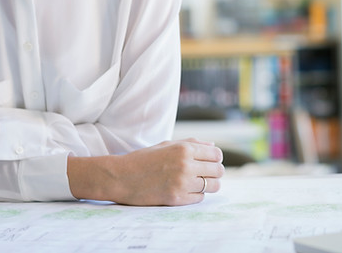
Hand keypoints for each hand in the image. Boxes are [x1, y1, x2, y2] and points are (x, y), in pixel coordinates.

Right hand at [68, 138, 224, 205]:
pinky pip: (200, 198)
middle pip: (218, 171)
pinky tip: (185, 189)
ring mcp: (182, 183)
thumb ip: (190, 143)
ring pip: (213, 186)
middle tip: (203, 173)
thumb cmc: (143, 159)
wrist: (122, 177)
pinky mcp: (177, 199)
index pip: (216, 154)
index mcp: (183, 148)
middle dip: (214, 172)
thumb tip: (213, 145)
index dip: (215, 158)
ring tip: (196, 182)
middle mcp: (185, 165)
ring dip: (208, 184)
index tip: (208, 161)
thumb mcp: (165, 145)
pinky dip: (196, 194)